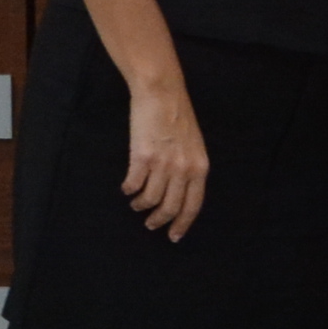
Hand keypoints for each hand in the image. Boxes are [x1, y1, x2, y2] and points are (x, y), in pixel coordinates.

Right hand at [122, 76, 209, 236]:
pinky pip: (134, 184)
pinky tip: (127, 188)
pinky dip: (129, 190)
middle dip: (159, 220)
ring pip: (150, 199)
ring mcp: (163, 164)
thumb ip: (189, 168)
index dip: (182, 224)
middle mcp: (183, 169)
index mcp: (200, 167)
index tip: (174, 236)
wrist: (162, 92)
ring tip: (136, 204)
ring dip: (141, 205)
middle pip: (171, 208)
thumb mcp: (194, 145)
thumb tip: (179, 191)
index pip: (193, 205)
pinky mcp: (142, 157)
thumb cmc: (178, 115)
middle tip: (151, 225)